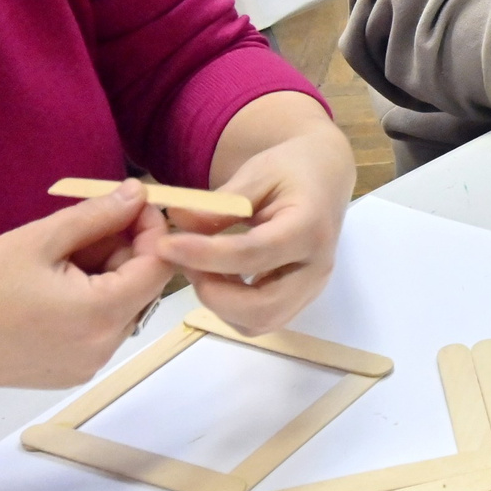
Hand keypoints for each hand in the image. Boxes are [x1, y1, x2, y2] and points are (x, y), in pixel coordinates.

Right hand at [0, 182, 177, 391]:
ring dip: (106, 274)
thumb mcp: (38, 240)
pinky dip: (89, 301)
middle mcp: (103, 349)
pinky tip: (52, 283)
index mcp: (101, 315)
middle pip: (141, 289)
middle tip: (86, 222)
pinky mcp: (66, 373)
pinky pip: (97, 329)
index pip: (159, 267)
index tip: (131, 203)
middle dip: (124, 249)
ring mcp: (85, 366)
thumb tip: (137, 193)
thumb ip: (96, 216)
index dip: (153, 230)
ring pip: (120, 308)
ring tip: (61, 252)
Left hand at [159, 97, 353, 333]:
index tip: (166, 245)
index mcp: (309, 227)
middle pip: (263, 306)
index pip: (254, 254)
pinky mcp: (300, 298)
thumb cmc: (290, 169)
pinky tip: (219, 278)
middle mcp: (317, 266)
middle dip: (214, 293)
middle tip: (185, 263)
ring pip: (261, 321)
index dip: (205, 255)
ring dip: (221, 304)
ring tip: (201, 268)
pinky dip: (231, 308)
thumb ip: (218, 202)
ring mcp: (311, 288)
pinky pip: (261, 320)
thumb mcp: (255, 173)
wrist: (325, 177)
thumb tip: (177, 221)